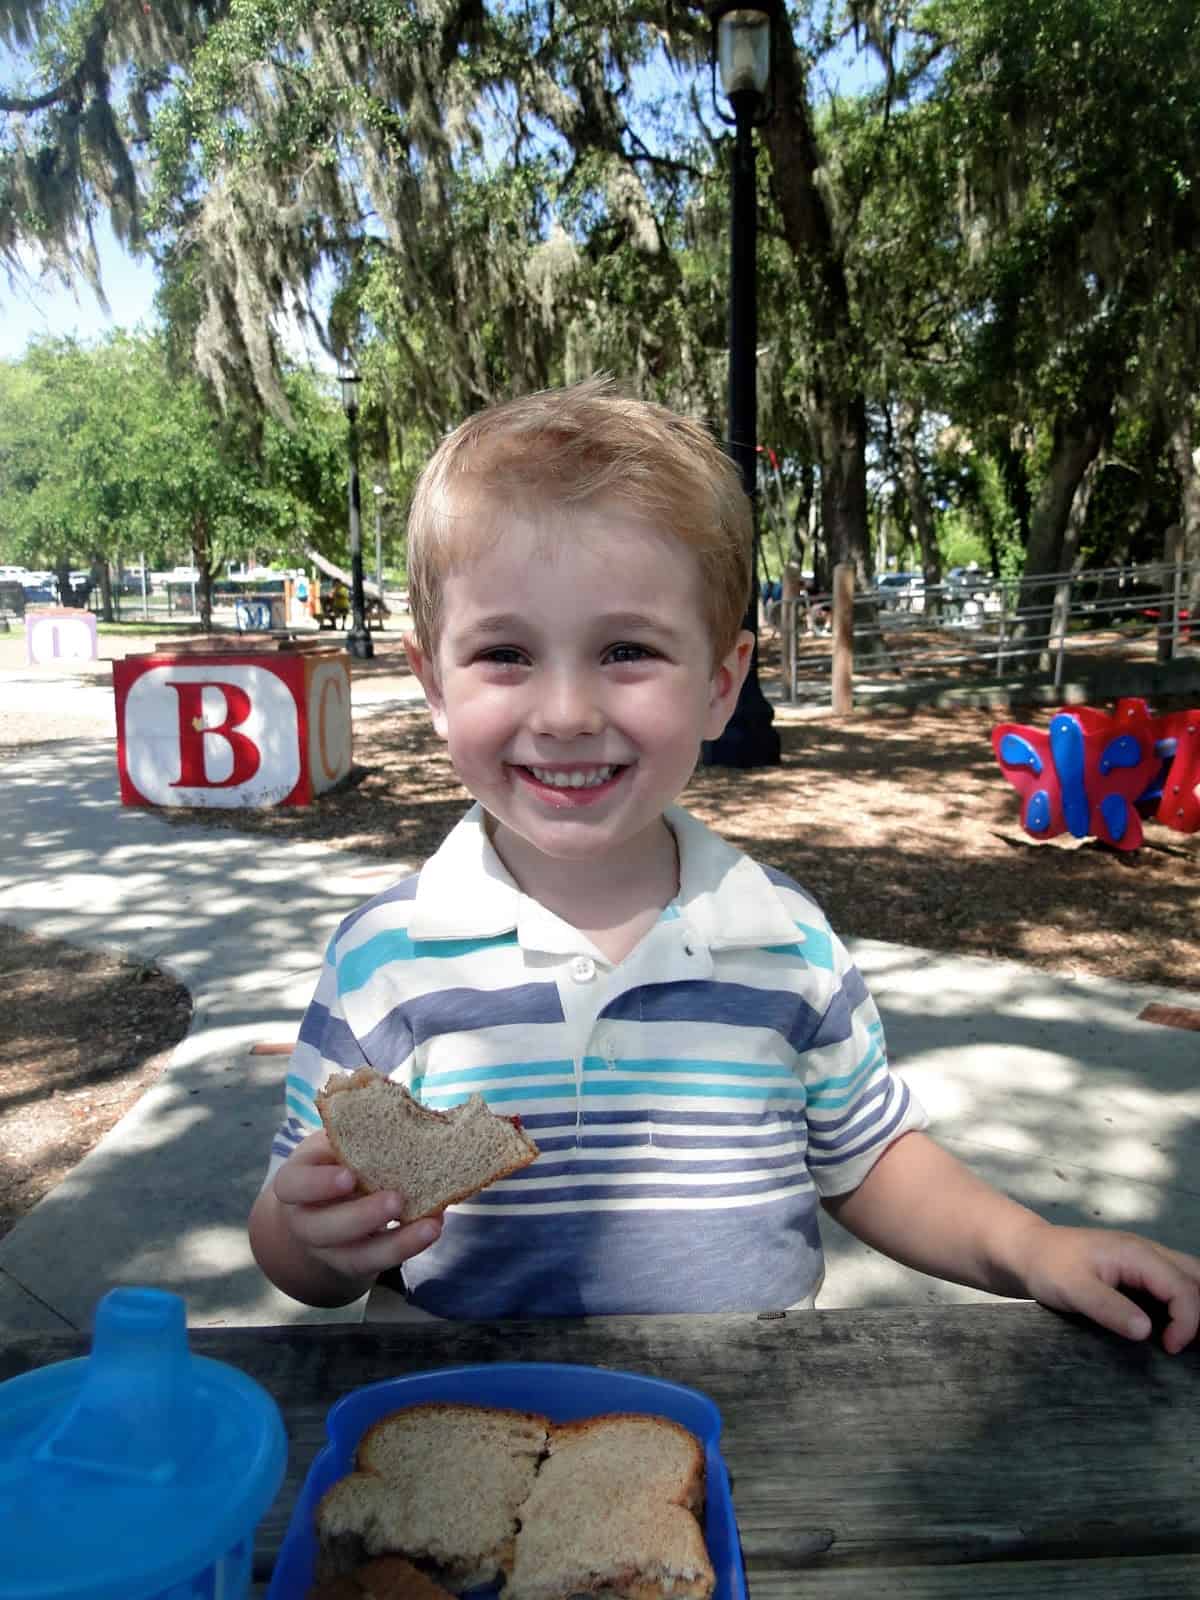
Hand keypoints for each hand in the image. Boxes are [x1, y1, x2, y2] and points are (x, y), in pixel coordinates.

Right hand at [270, 1131, 442, 1285]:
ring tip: (430, 1225)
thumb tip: (398, 1104)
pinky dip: (408, 1247)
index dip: (318, 1184)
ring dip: (395, 1243)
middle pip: (322, 1229)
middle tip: (396, 1200)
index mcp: (295, 1182)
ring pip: (354, 1256)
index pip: (293, 1186)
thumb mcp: (335, 1142)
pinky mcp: (355, 1263)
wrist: (323, 1206)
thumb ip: (357, 1132)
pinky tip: (432, 1227)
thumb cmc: (334, 1161)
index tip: (349, 1176)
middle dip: (361, 1217)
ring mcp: (328, 1249)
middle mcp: (305, 1221)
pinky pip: (378, 1262)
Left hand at [1014, 1221, 1199, 1353]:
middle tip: (1192, 1344)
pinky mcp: (1140, 1271)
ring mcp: (1147, 1260)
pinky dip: (1185, 1304)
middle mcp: (1149, 1252)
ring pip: (1190, 1278)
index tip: (1169, 1348)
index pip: (1183, 1288)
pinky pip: (1175, 1283)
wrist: (1028, 1251)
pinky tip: (1176, 1328)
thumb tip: (1147, 1331)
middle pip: (1197, 1277)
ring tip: (1188, 1339)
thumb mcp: (1072, 1289)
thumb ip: (1109, 1308)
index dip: (1187, 1322)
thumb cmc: (1048, 1266)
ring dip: (1195, 1306)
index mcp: (1138, 1254)